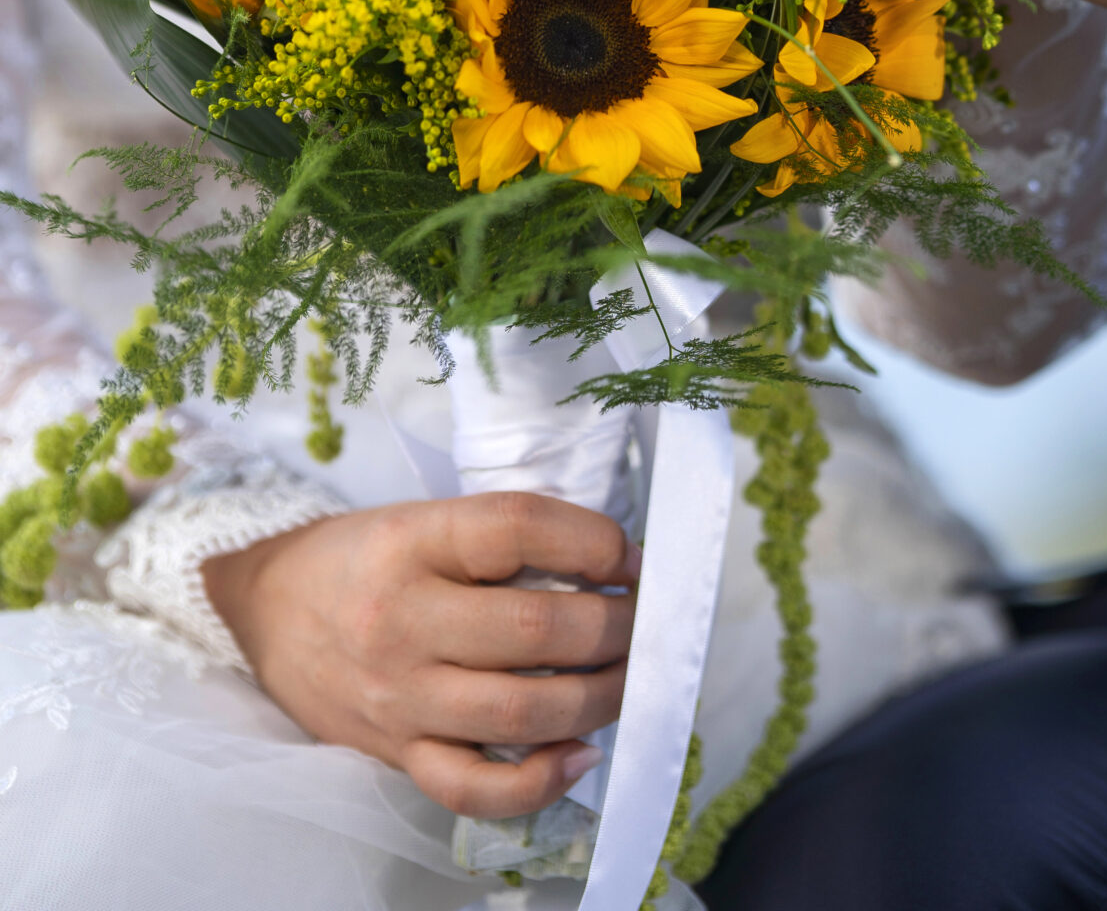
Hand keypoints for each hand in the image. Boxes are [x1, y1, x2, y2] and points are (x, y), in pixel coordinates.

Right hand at [203, 494, 637, 815]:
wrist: (264, 610)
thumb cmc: (360, 556)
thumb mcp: (422, 518)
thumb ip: (501, 540)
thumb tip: (608, 565)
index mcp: (413, 542)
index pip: (518, 527)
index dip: (592, 540)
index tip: (630, 556)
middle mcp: (402, 621)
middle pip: (531, 630)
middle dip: (612, 627)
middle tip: (642, 619)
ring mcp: (399, 697)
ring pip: (517, 712)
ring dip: (596, 697)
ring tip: (628, 676)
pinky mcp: (395, 754)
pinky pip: (473, 788)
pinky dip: (538, 780)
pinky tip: (581, 753)